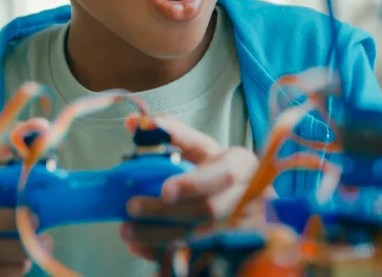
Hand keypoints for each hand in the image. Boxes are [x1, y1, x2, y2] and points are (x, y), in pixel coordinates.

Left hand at [120, 114, 269, 260]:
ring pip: (202, 238)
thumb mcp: (202, 150)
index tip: (165, 190)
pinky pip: (200, 259)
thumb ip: (170, 133)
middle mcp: (252, 197)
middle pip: (210, 210)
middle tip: (132, 208)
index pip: (225, 174)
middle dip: (166, 212)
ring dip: (161, 236)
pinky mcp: (236, 252)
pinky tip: (145, 250)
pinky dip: (168, 256)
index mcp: (245, 165)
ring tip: (129, 231)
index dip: (194, 184)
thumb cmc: (219, 173)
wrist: (250, 204)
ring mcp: (247, 229)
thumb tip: (133, 121)